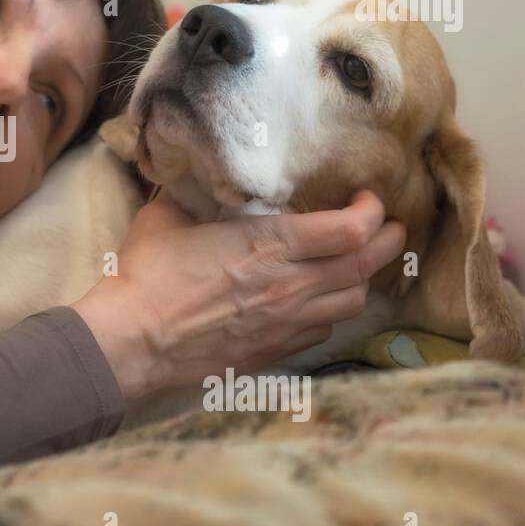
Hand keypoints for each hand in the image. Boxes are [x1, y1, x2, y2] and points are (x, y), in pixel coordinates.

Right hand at [72, 190, 406, 401]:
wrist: (134, 341)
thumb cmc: (147, 275)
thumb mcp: (169, 216)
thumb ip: (195, 193)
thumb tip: (199, 173)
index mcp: (271, 245)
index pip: (353, 230)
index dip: (372, 211)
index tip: (367, 199)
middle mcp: (291, 285)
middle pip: (367, 265)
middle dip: (388, 241)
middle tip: (390, 228)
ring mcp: (287, 324)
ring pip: (353, 302)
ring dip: (362, 280)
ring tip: (357, 266)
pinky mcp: (274, 352)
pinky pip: (323, 332)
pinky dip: (331, 312)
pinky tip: (318, 302)